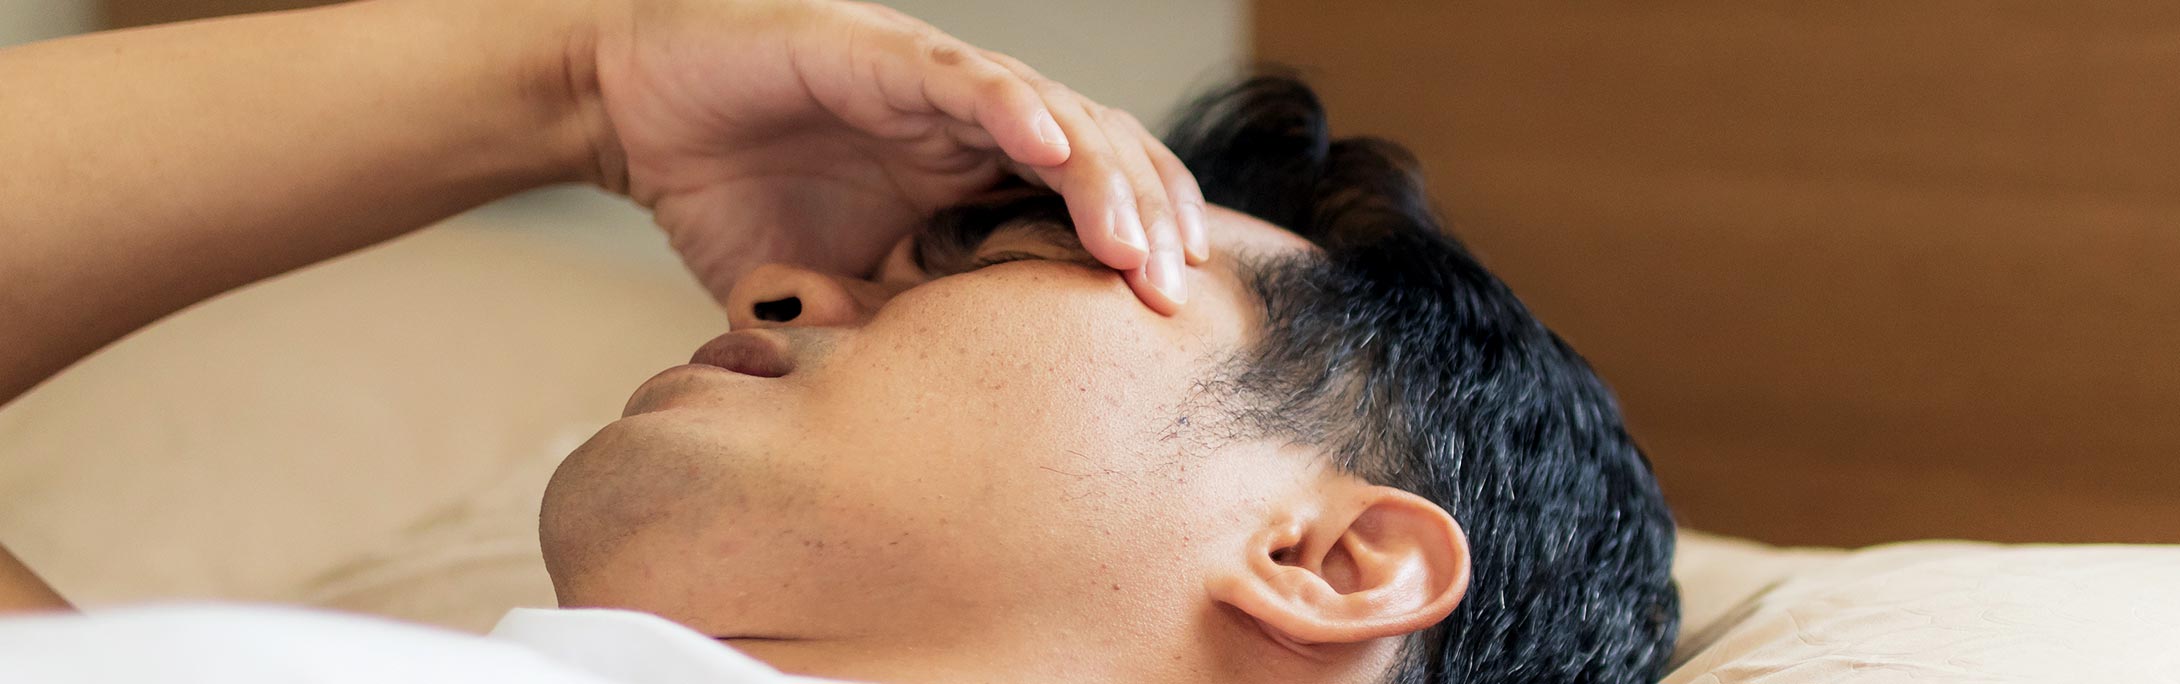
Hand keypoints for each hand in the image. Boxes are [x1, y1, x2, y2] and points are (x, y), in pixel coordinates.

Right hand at [580, 0, 1209, 311]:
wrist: (636, 118)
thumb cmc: (735, 199)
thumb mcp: (835, 295)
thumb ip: (894, 337)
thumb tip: (948, 440)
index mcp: (974, 178)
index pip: (1089, 207)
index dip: (1137, 248)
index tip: (1169, 317)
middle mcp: (973, 126)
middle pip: (1098, 159)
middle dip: (1143, 221)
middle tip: (1170, 292)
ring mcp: (933, 85)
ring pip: (1051, 118)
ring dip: (1099, 178)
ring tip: (1131, 239)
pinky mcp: (879, 53)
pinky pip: (961, 79)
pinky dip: (1008, 109)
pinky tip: (1046, 144)